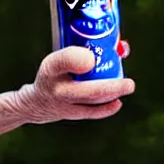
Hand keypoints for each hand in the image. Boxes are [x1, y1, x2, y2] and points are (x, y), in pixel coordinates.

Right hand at [18, 46, 134, 123]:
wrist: (34, 102)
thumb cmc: (54, 74)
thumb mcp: (58, 58)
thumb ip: (83, 52)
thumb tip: (121, 49)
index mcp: (51, 67)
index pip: (63, 61)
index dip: (77, 60)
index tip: (91, 58)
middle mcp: (55, 87)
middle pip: (85, 91)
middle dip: (110, 88)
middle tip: (129, 84)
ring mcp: (61, 103)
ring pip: (91, 102)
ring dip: (112, 95)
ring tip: (126, 86)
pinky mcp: (68, 114)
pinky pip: (90, 112)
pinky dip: (106, 108)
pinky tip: (117, 102)